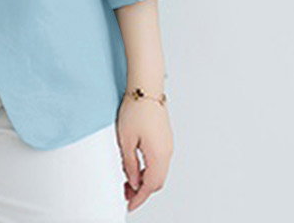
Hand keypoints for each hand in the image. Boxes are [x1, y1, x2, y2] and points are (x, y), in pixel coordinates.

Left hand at [116, 92, 173, 211]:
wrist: (146, 88)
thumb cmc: (136, 110)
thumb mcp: (126, 140)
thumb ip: (130, 164)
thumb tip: (133, 181)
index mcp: (158, 155)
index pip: (149, 186)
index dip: (138, 198)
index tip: (129, 204)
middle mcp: (167, 152)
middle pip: (156, 181)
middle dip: (141, 190)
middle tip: (126, 192)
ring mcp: (168, 145)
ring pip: (158, 172)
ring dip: (145, 179)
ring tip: (128, 179)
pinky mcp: (165, 138)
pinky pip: (159, 161)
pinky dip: (149, 168)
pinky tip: (136, 165)